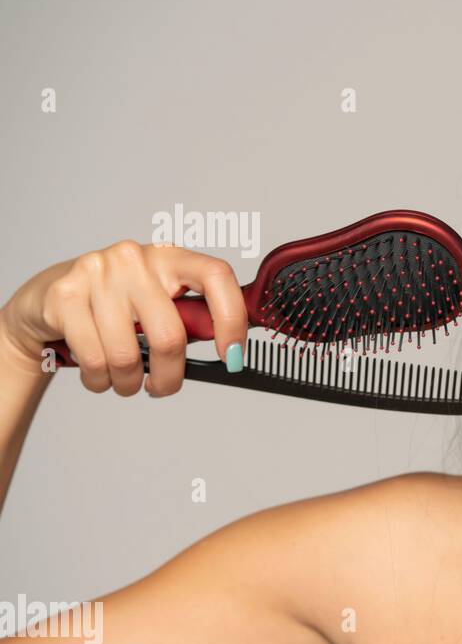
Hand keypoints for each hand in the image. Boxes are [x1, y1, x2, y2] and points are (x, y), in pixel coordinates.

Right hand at [0, 241, 247, 395]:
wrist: (47, 299)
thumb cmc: (114, 306)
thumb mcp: (157, 303)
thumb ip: (191, 318)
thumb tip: (232, 348)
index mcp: (169, 257)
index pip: (216, 275)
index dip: (231, 319)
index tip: (232, 356)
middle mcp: (134, 258)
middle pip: (170, 336)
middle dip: (169, 377)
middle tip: (162, 386)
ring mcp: (96, 273)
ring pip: (127, 357)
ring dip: (129, 384)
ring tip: (125, 380)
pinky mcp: (64, 295)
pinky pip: (94, 360)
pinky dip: (101, 382)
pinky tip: (100, 375)